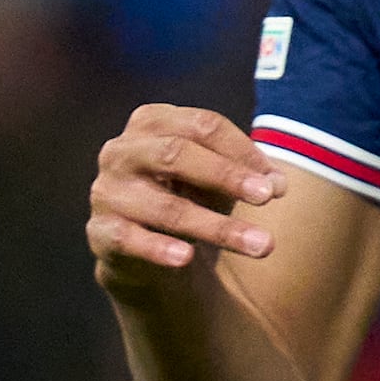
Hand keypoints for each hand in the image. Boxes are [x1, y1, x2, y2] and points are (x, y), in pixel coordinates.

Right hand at [85, 104, 283, 296]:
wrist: (148, 250)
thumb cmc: (187, 198)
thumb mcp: (219, 181)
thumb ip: (248, 176)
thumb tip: (278, 185)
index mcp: (152, 122)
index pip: (202, 126)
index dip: (243, 152)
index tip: (278, 183)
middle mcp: (122, 150)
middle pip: (176, 154)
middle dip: (226, 176)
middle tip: (268, 198)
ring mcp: (107, 191)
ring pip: (165, 206)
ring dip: (216, 227)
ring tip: (260, 245)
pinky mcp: (101, 232)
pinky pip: (129, 239)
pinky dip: (158, 248)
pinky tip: (186, 258)